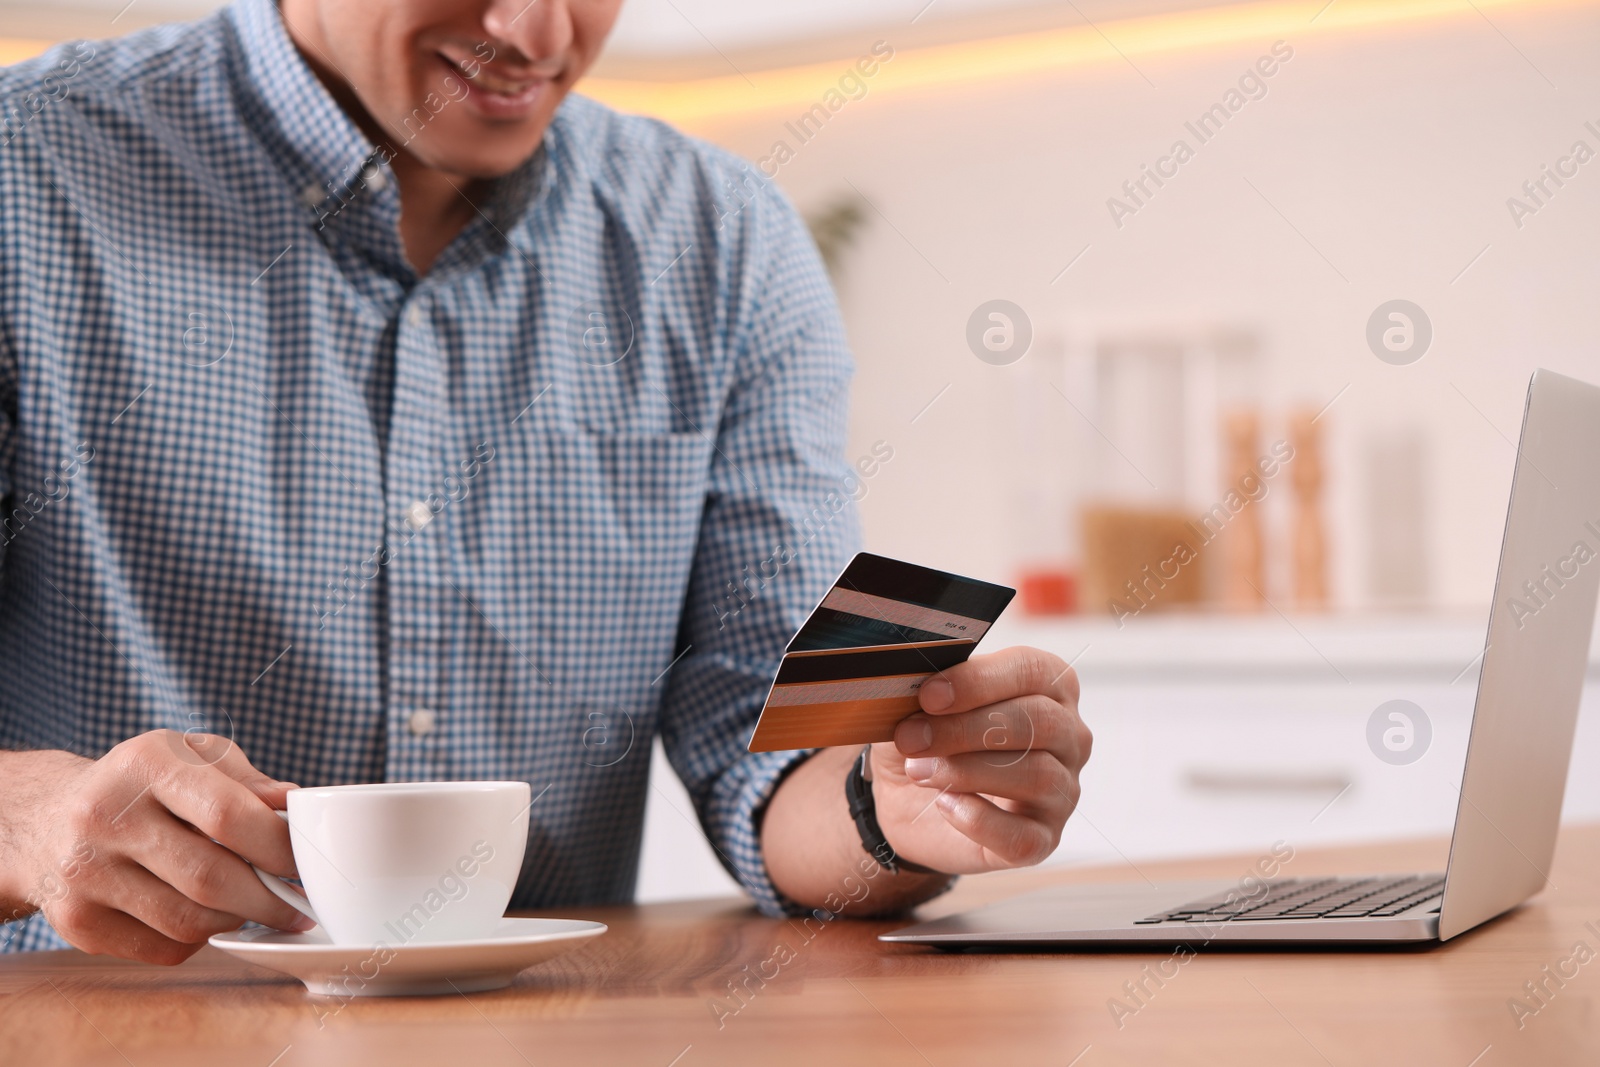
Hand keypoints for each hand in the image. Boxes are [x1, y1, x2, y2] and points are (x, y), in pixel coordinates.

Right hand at [0, 730, 314, 964]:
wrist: (48, 818)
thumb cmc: (142, 784)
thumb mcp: (192, 755)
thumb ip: (248, 781)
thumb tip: (296, 808)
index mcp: (144, 765)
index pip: (228, 815)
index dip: (279, 847)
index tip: (308, 863)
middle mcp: (104, 817)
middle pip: (211, 878)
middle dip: (270, 898)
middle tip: (301, 905)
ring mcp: (84, 874)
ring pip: (188, 921)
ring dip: (237, 921)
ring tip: (258, 908)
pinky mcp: (77, 922)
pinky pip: (162, 948)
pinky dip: (200, 939)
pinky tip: (211, 918)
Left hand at [872, 647, 1089, 873]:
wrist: (907, 800)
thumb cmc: (928, 737)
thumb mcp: (919, 703)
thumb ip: (928, 686)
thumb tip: (917, 681)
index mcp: (1048, 686)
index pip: (1033, 670)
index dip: (979, 681)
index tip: (929, 695)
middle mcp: (1068, 737)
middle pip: (1038, 721)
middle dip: (965, 728)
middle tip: (912, 737)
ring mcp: (1062, 791)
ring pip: (1036, 775)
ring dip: (965, 771)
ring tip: (919, 770)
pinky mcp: (1042, 840)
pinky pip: (1022, 836)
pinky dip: (976, 819)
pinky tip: (944, 805)